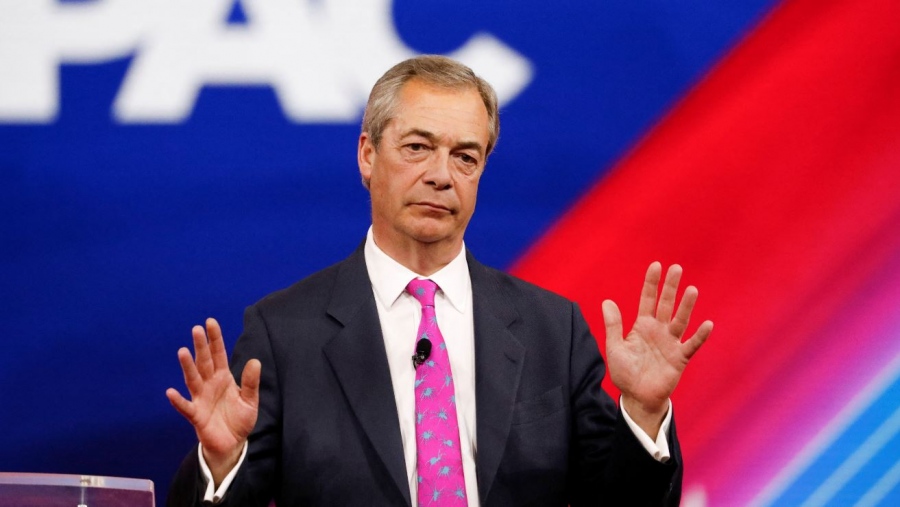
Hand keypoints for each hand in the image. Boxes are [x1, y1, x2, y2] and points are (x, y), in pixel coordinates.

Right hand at [166, 318, 260, 484]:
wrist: (233, 443)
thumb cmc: (239, 419)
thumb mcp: (250, 400)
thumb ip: (251, 382)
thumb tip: (255, 361)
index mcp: (223, 377)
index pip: (218, 354)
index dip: (214, 339)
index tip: (210, 322)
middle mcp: (209, 384)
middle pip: (204, 362)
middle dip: (200, 346)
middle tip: (196, 329)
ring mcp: (201, 398)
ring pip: (193, 379)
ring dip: (188, 366)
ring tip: (183, 351)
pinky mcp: (196, 416)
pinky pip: (186, 407)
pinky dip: (178, 400)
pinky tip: (171, 392)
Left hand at [602, 262, 712, 434]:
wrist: (637, 397)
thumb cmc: (626, 372)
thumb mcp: (615, 347)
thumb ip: (613, 325)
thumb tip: (607, 301)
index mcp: (642, 326)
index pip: (647, 300)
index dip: (651, 283)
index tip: (656, 265)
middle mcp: (659, 330)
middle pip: (666, 304)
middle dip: (670, 287)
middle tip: (676, 268)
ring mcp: (670, 343)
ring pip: (680, 320)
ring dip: (686, 306)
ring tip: (692, 290)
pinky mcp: (679, 358)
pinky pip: (691, 345)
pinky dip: (699, 336)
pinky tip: (707, 324)